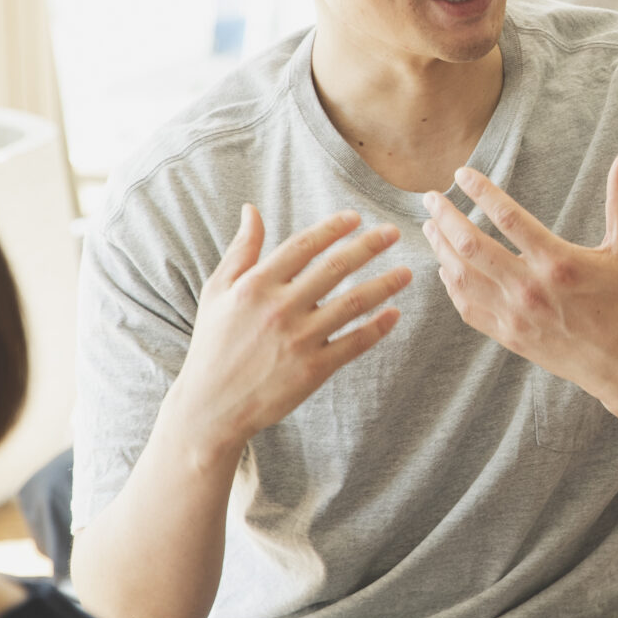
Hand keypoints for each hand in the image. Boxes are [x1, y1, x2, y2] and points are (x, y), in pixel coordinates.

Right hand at [171, 208, 410, 454]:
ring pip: (353, 303)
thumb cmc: (213, 344)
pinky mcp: (313, 370)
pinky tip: (394, 314)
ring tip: (407, 273)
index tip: (356, 217)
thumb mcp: (217, 292)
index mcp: (256, 286)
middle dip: (369, 246)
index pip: (303, 246)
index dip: (333, 228)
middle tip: (394, 233)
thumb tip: (252, 210)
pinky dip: (378, 327)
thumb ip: (241, 250)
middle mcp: (279, 309)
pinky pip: (355, 343)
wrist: (210, 406)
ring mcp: (299, 340)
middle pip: (335, 268)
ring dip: (385, 284)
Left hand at [422, 156, 617, 405]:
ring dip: (441, 248)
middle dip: (446, 217)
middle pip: (471, 245)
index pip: (508, 217)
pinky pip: (467, 308)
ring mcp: (515, 316)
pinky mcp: (509, 336)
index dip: (481, 191)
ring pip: (462, 277)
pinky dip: (451, 285)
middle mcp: (530, 288)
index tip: (462, 174)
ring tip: (430, 226)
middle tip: (430, 196)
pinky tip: (446, 267)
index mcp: (558, 262)